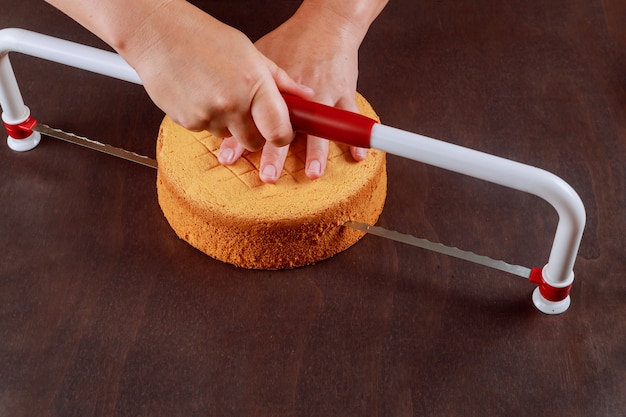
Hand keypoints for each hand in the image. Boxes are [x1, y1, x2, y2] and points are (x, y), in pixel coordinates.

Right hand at [122, 1, 312, 150]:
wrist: (157, 34)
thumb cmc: (204, 37)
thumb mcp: (251, 53)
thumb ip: (280, 79)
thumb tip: (305, 96)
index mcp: (253, 84)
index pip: (279, 131)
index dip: (283, 136)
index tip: (281, 132)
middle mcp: (232, 104)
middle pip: (254, 142)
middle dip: (254, 132)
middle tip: (247, 111)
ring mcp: (208, 115)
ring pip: (228, 137)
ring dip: (228, 124)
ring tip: (217, 93)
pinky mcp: (187, 122)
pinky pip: (205, 131)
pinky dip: (206, 119)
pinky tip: (200, 94)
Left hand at [218, 4, 367, 182]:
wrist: (326, 23)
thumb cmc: (293, 41)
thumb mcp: (262, 56)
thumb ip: (246, 85)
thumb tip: (225, 109)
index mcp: (274, 88)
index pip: (253, 119)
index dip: (241, 139)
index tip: (230, 159)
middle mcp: (298, 94)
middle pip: (284, 129)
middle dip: (275, 154)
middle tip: (267, 176)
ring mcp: (323, 93)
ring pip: (320, 126)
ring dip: (317, 152)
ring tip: (312, 173)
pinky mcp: (344, 92)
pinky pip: (351, 116)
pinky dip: (357, 137)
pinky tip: (357, 156)